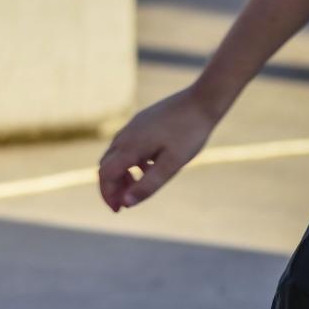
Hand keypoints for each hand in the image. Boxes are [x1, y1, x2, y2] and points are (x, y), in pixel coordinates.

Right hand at [97, 86, 219, 211]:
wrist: (203, 99)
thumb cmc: (190, 132)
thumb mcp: (172, 164)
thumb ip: (148, 185)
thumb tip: (126, 204)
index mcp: (130, 147)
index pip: (105, 175)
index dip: (108, 195)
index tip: (119, 210)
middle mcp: (125, 136)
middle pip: (106, 166)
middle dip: (112, 187)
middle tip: (125, 202)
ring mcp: (132, 127)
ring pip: (115, 155)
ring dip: (121, 174)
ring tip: (139, 184)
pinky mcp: (141, 121)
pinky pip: (126, 145)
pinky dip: (130, 161)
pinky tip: (149, 164)